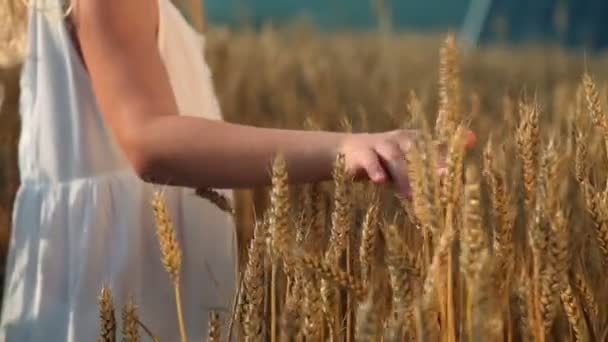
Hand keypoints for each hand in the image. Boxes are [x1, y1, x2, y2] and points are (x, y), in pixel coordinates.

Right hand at [338, 129, 476, 194]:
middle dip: (430, 163)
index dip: (449, 150)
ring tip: (412, 194)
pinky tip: (380, 181)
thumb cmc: (386, 158)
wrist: (347, 152)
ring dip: (403, 174)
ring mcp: (378, 146)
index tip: (465, 154)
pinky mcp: (361, 155)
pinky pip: (369, 161)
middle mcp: (398, 140)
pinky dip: (375, 170)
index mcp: (413, 140)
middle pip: (416, 150)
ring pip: (393, 157)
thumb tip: (473, 140)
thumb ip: (439, 154)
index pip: (434, 144)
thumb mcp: (411, 158)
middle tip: (445, 177)